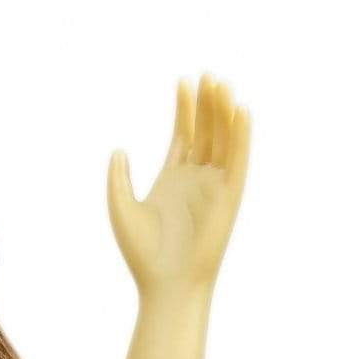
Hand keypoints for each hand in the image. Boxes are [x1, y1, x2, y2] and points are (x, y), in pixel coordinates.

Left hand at [108, 73, 250, 296]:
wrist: (167, 283)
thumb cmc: (143, 254)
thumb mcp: (122, 209)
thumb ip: (118, 179)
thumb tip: (118, 150)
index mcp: (172, 179)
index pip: (183, 134)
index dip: (184, 109)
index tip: (182, 82)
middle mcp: (196, 178)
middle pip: (205, 131)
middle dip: (205, 104)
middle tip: (205, 75)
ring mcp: (214, 185)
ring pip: (223, 140)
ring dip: (223, 112)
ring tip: (219, 84)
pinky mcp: (230, 195)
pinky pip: (238, 159)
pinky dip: (240, 135)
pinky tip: (240, 111)